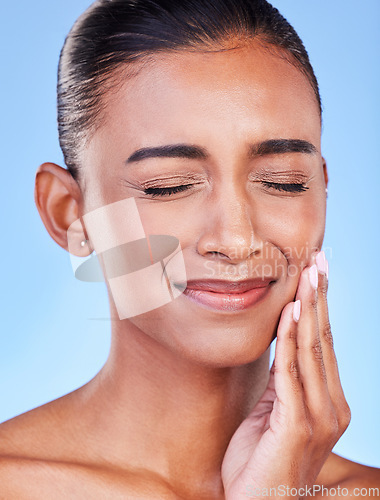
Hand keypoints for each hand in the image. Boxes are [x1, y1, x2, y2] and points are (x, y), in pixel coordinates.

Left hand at [221, 252, 350, 498]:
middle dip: (320, 297)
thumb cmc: (260, 460)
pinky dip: (289, 339)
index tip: (317, 273)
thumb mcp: (272, 410)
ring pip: (312, 350)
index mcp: (328, 402)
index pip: (324, 345)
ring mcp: (318, 417)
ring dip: (307, 309)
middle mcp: (331, 407)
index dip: (320, 307)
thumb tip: (282, 341)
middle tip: (318, 261)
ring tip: (307, 275)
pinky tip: (287, 313)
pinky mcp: (296, 425)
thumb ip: (282, 378)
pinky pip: (291, 372)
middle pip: (324, 340)